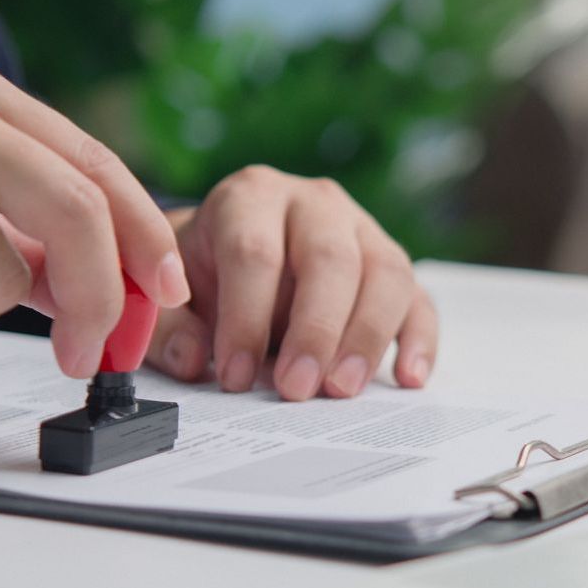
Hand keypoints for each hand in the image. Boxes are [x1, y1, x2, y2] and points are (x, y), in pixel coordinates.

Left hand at [145, 167, 437, 399]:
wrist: (237, 255)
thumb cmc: (204, 275)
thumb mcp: (167, 295)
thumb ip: (168, 329)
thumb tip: (193, 360)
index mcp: (251, 197)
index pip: (255, 252)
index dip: (245, 317)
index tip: (234, 377)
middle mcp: (314, 203)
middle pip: (330, 258)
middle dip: (315, 330)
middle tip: (297, 388)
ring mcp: (364, 231)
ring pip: (385, 273)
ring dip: (367, 336)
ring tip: (343, 390)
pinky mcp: (394, 268)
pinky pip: (420, 299)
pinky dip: (420, 340)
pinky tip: (408, 378)